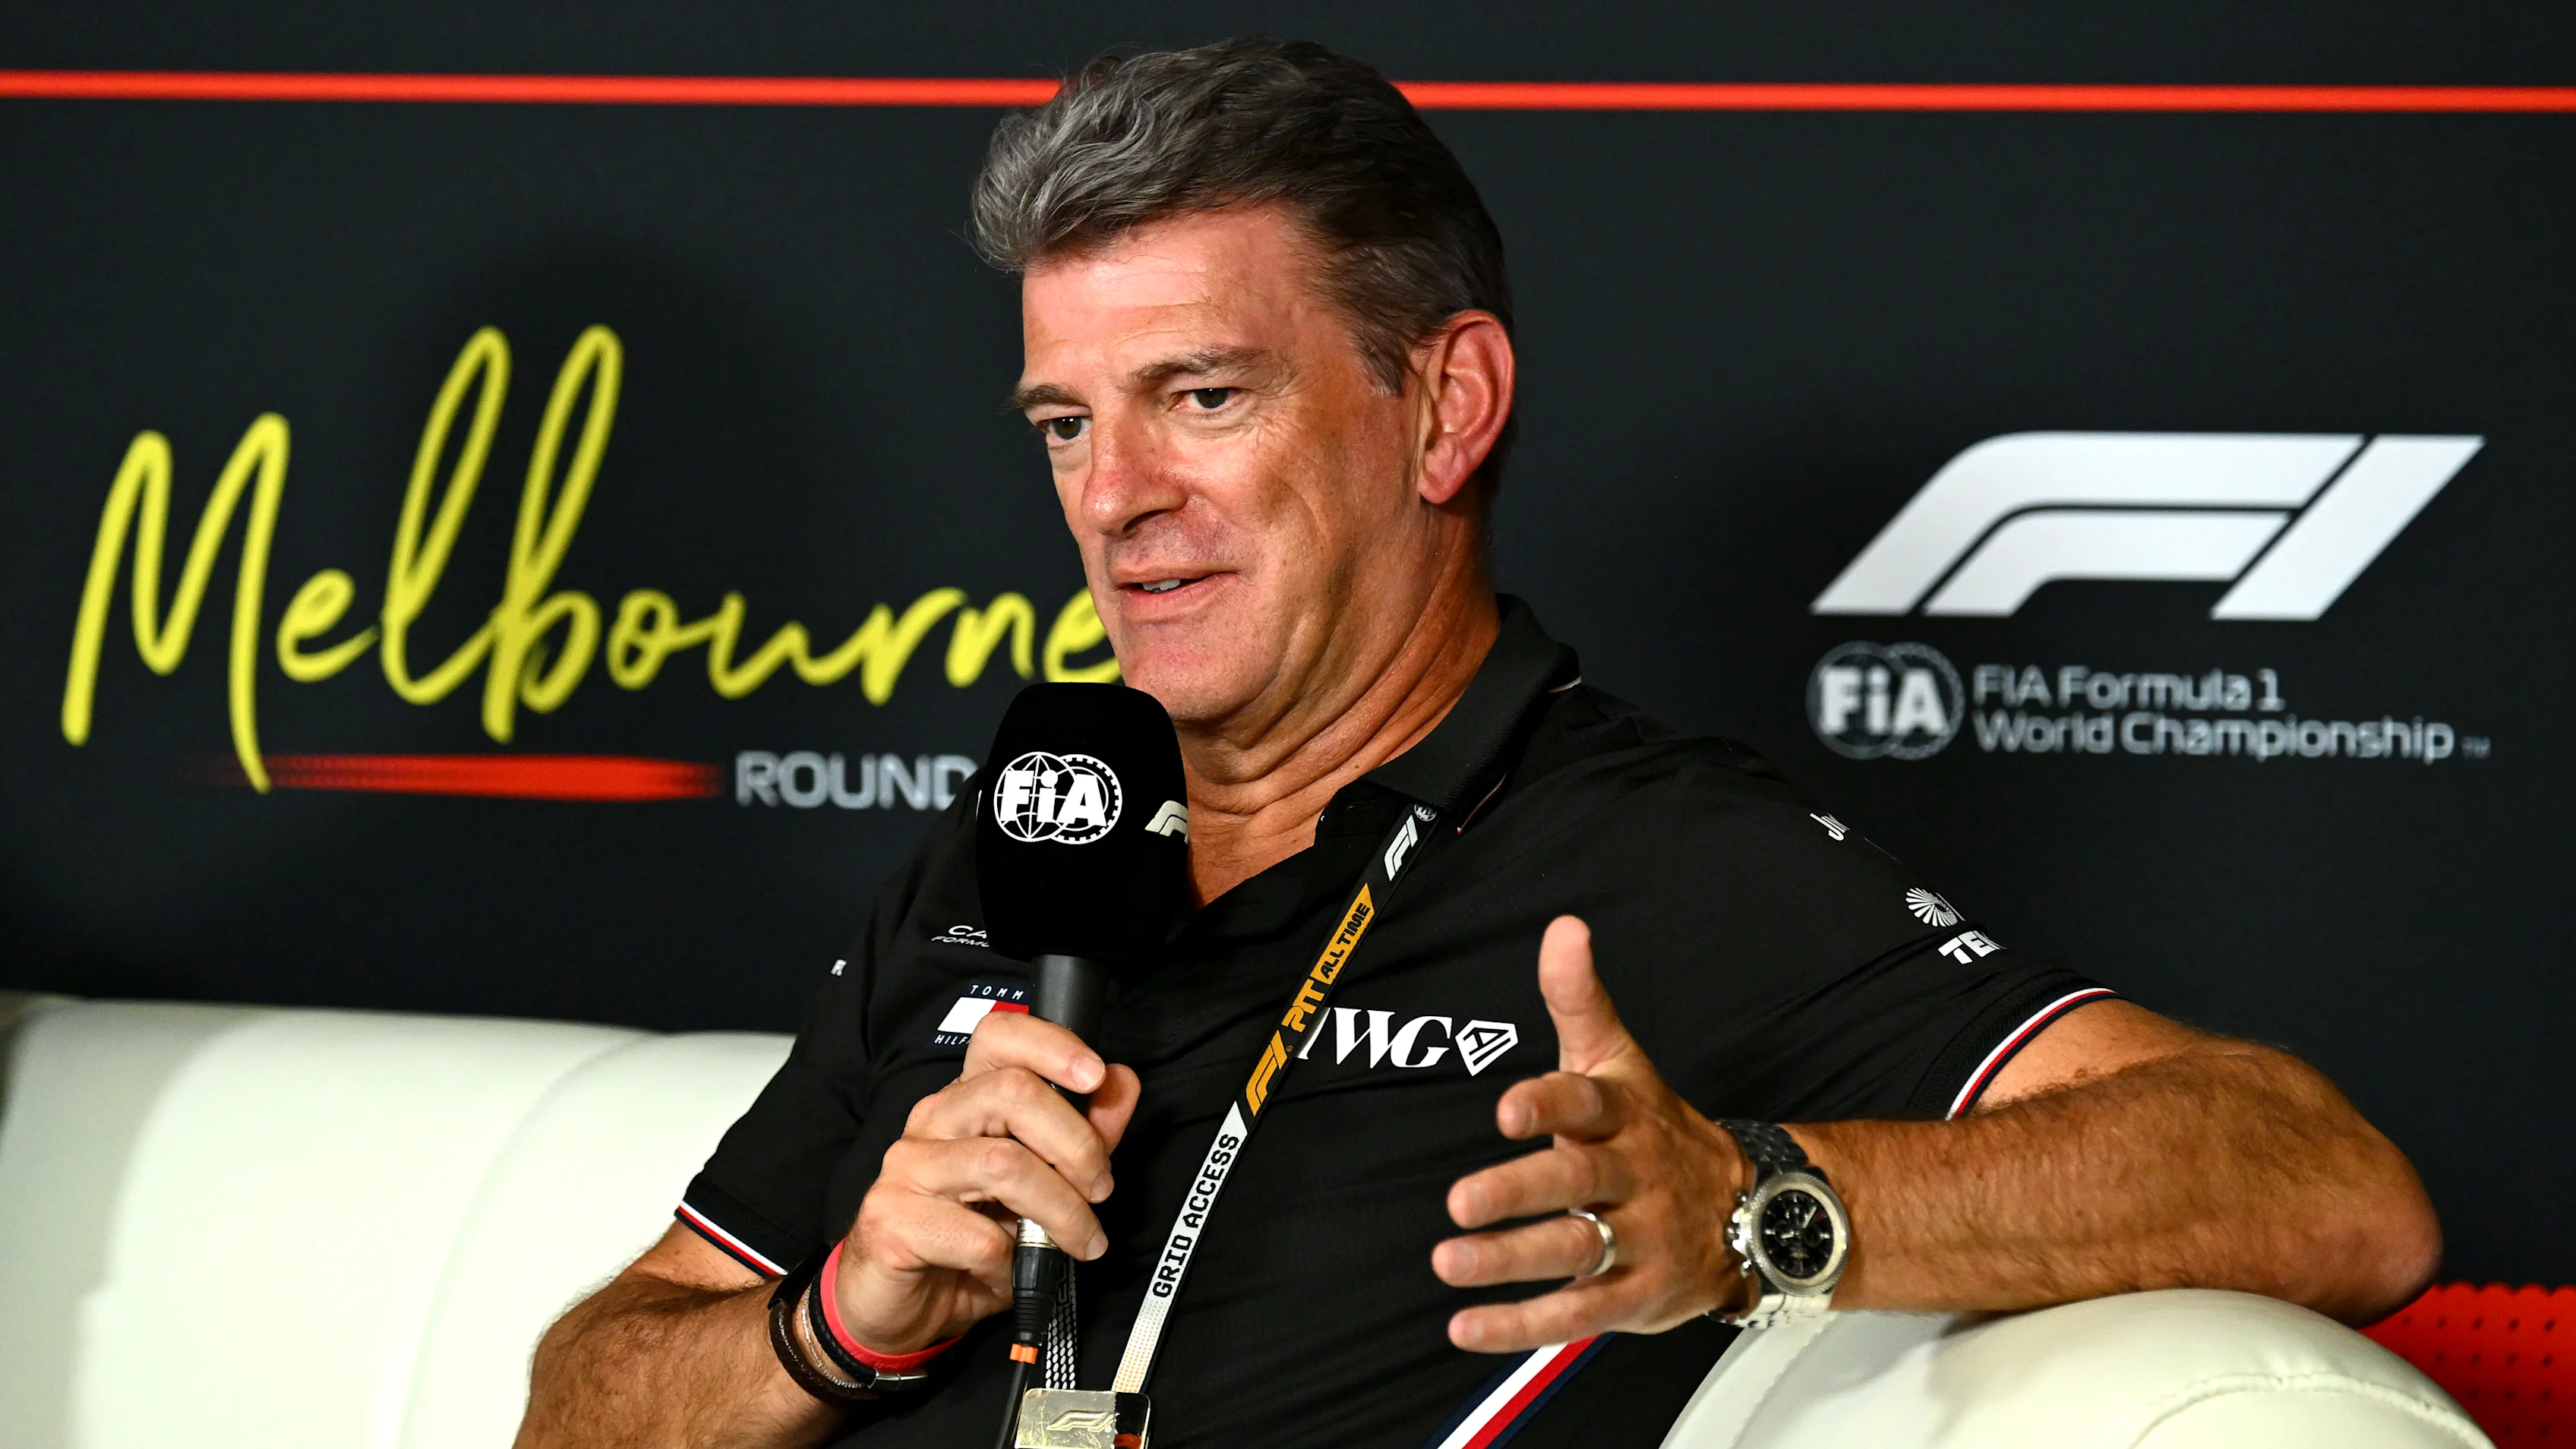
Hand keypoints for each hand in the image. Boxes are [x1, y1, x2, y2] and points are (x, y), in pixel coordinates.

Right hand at [834, 1011, 1141, 1353]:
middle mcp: (932, 1121)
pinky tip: (1008, 1271)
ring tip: (1079, 1240)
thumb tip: (1121, 1084)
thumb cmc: (970, 1243)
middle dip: (1077, 1145)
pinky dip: (1011, 1260)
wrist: (902, 1308)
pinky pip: (977, 1235)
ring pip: (1004, 1163)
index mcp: (967, 1100)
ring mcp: (906, 1167)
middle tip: (1100, 1189)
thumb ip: (1082, 1136)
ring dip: (1061, 1210)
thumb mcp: (1042, 1189)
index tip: (1096, 1076)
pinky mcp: (890, 1219)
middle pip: (1013, 1092)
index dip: (1052, 1045)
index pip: (999, 1037)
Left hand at [1433, 915, 1753, 1351]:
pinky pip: (1580, 1314)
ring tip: (1450, 1261)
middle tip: (1460, 1202)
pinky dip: (1521, 1325)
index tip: (1507, 1109)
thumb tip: (1562, 930)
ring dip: (1511, 1262)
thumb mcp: (1621, 1059)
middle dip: (1519, 1192)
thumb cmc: (1659, 1130)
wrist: (1756, 1209)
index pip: (1586, 1102)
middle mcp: (1633, 1177)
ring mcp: (1640, 1239)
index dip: (1548, 1104)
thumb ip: (1579, 999)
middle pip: (1577, 1183)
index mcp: (1623, 1115)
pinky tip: (1469, 1326)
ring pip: (1576, 1251)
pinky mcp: (1639, 1295)